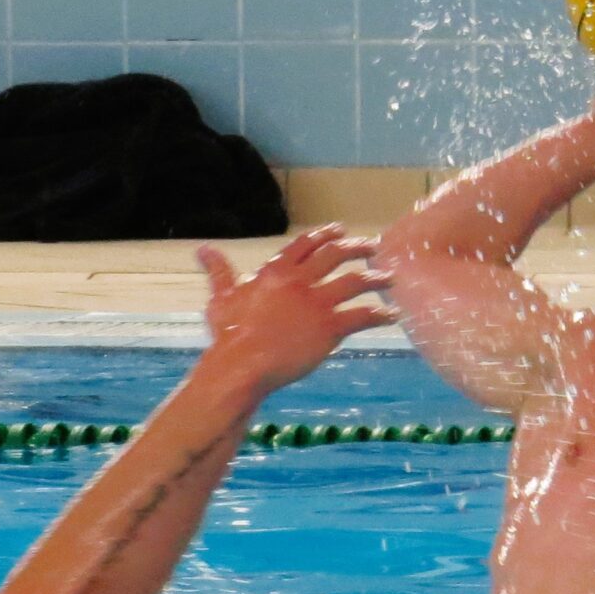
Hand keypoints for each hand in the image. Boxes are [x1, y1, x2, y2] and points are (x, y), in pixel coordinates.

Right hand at [196, 227, 395, 391]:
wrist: (241, 363)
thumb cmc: (229, 333)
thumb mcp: (222, 296)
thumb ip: (219, 271)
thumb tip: (203, 249)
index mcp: (275, 271)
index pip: (306, 245)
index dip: (325, 235)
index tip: (341, 230)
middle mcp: (299, 280)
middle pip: (335, 255)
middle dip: (357, 248)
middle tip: (373, 248)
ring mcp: (316, 302)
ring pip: (355, 282)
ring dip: (376, 278)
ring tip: (390, 278)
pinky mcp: (329, 327)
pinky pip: (361, 316)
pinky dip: (380, 314)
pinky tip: (391, 315)